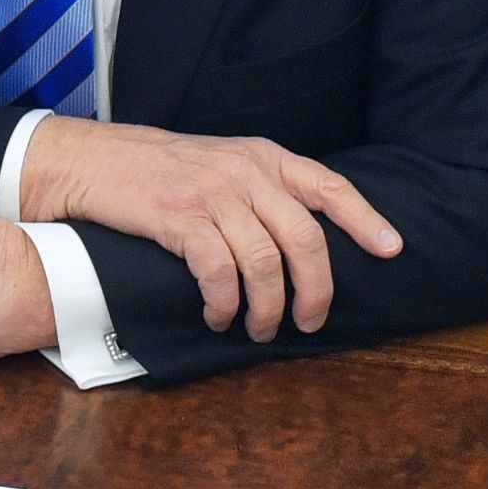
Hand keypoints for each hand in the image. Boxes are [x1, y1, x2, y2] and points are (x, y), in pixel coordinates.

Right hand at [17, 117, 402, 339]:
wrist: (95, 162)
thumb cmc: (162, 172)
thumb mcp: (223, 165)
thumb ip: (262, 190)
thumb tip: (302, 241)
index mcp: (265, 158)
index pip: (329, 186)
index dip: (365, 219)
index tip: (392, 249)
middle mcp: (247, 173)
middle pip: (306, 237)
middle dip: (316, 289)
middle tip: (311, 322)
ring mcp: (215, 195)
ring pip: (265, 262)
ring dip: (267, 308)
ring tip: (259, 329)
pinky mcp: (181, 219)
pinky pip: (220, 271)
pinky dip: (225, 303)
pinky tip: (219, 315)